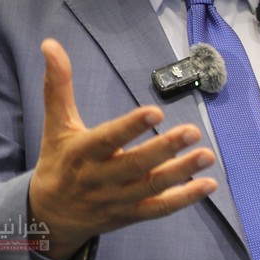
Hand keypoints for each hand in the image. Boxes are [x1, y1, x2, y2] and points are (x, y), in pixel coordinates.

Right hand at [27, 39, 216, 258]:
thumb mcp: (56, 125)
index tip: (155, 111)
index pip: (108, 138)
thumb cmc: (59, 162)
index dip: (130, 127)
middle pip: (135, 164)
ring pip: (152, 187)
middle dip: (164, 148)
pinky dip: (185, 198)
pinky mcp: (131, 215)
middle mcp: (100, 178)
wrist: (50, 215)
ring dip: (182, 172)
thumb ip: (58, 86)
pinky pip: (160, 208)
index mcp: (81, 152)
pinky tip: (209, 184)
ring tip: (207, 155)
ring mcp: (117, 199)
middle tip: (193, 131)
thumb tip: (51, 43)